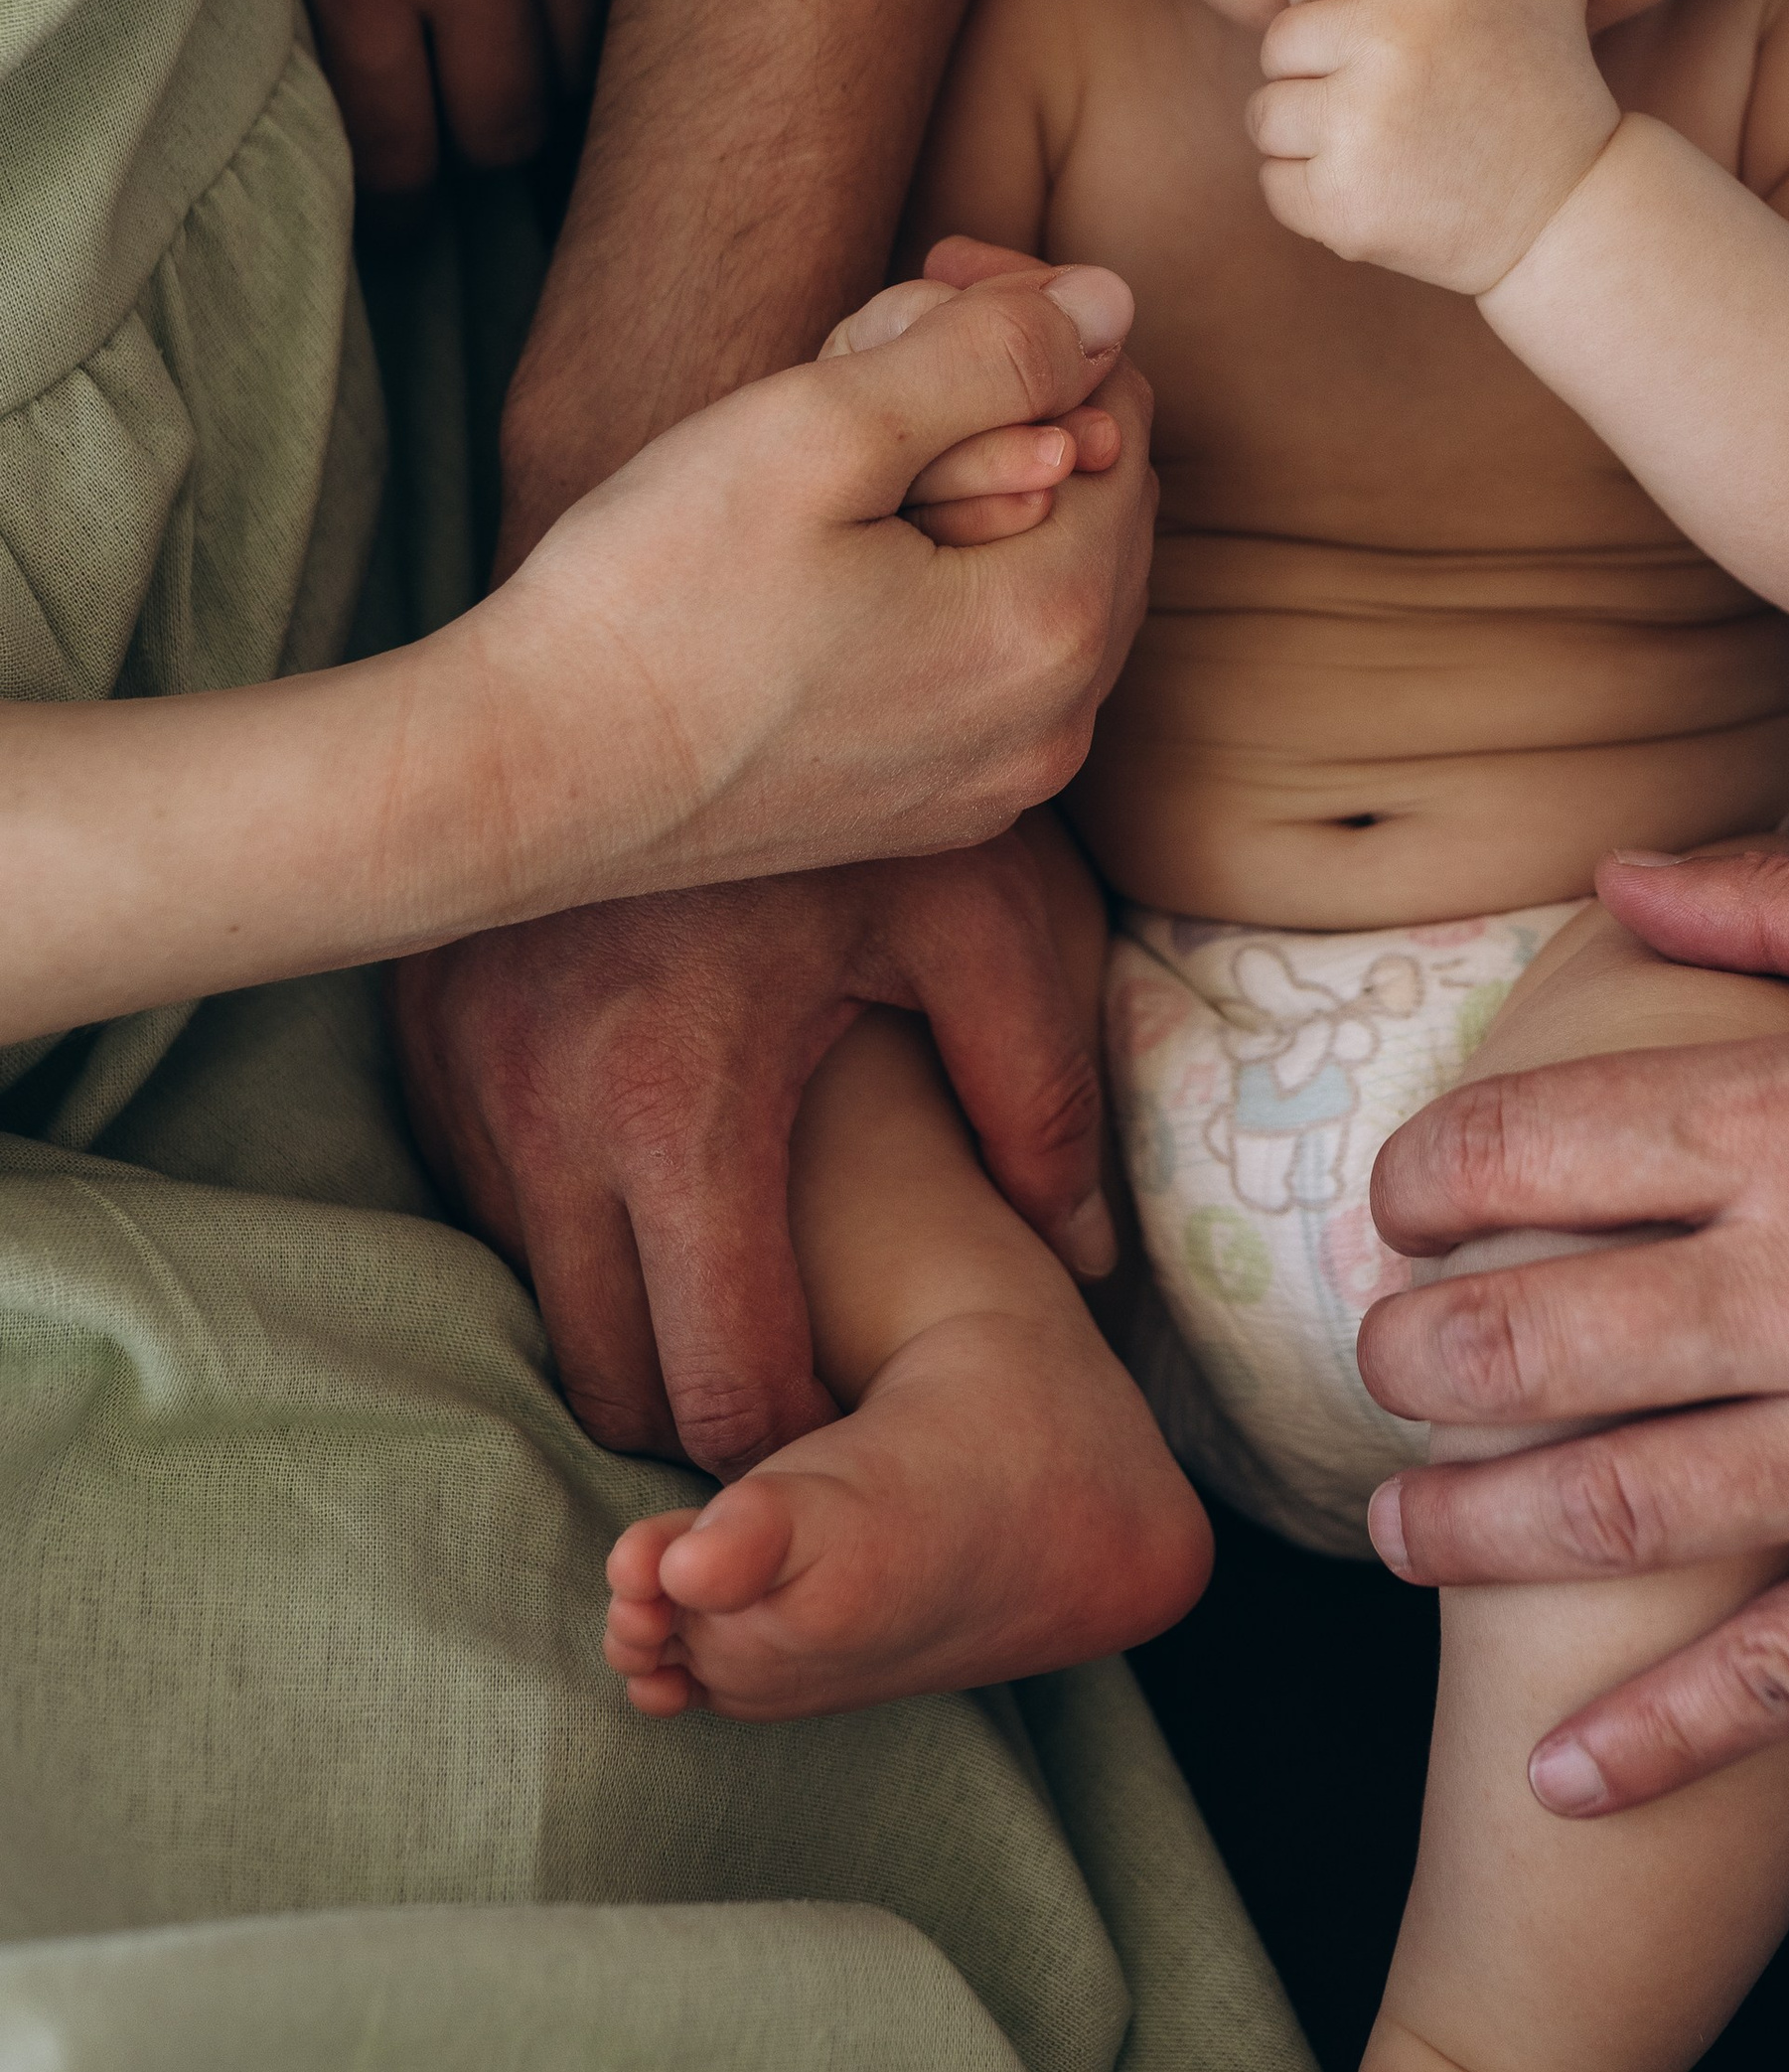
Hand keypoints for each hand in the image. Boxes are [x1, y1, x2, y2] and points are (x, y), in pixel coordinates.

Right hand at [395, 836, 1112, 1470]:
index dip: (796, 1440)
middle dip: (701, 1413)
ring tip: (732, 1285)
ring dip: (630, 1321)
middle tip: (796, 1383)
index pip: (716, 1383)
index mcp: (679, 1103)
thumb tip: (1081, 1253)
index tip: (853, 1426)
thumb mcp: (970, 903)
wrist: (667, 630)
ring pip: (538, 1300)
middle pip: (608, 1381)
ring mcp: (466, 1079)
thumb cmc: (834, 773)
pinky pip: (488, 1202)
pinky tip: (655, 1180)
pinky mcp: (423, 1039)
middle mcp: (542, 1114)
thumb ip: (1038, 1087)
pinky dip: (569, 1229)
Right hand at [481, 264, 1155, 904]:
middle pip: (1093, 501)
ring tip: (843, 444)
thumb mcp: (823, 427)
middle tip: (867, 353)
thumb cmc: (653, 594)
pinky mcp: (930, 809)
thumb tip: (1113, 302)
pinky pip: (993, 662)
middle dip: (1008, 405)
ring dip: (976, 485)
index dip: (1037, 325)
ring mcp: (995, 782)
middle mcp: (1054, 727)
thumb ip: (991, 353)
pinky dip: (949, 581)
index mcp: (1051, 629)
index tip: (928, 277)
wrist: (523, 776)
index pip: (1120, 418)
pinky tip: (839, 550)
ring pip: (1045, 577)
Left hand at [1247, 0, 1619, 290]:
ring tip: (1374, 149)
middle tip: (1376, 105)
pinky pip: (1274, 184)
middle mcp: (1384, 39)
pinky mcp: (1341, 201)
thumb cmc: (1553, 93)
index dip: (1334, 10)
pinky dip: (1309, 195)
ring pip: (1267, 114)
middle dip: (1317, 74)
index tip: (1374, 46)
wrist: (1574, 211)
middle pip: (1279, 43)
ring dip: (1307, 136)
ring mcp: (1357, 124)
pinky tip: (1371, 193)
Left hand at [1358, 840, 1788, 1816]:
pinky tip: (1564, 1772)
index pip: (1542, 1147)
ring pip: (1628, 1506)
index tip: (1404, 1199)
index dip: (1432, 1176)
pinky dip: (1666, 1732)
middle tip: (1375, 1365)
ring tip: (1398, 1537)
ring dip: (1478, 1529)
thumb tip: (1620, 879)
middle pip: (1543, 1334)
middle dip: (1415, 1358)